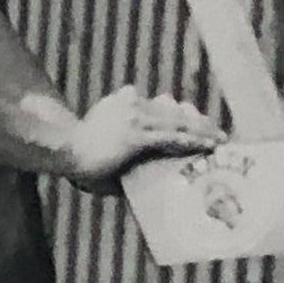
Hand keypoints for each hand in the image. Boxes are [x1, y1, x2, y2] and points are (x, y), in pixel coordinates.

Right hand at [63, 86, 224, 194]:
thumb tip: (130, 179)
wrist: (63, 150)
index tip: (195, 118)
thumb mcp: (103, 146)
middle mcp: (133, 104)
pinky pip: (174, 137)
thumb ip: (120, 153)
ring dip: (203, 130)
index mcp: (124, 103)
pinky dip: (195, 141)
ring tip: (220, 139)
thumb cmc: (77, 155)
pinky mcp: (138, 135)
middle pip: (174, 109)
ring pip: (179, 121)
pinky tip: (210, 146)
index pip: (160, 105)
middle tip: (215, 130)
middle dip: (197, 119)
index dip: (180, 112)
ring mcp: (136, 118)